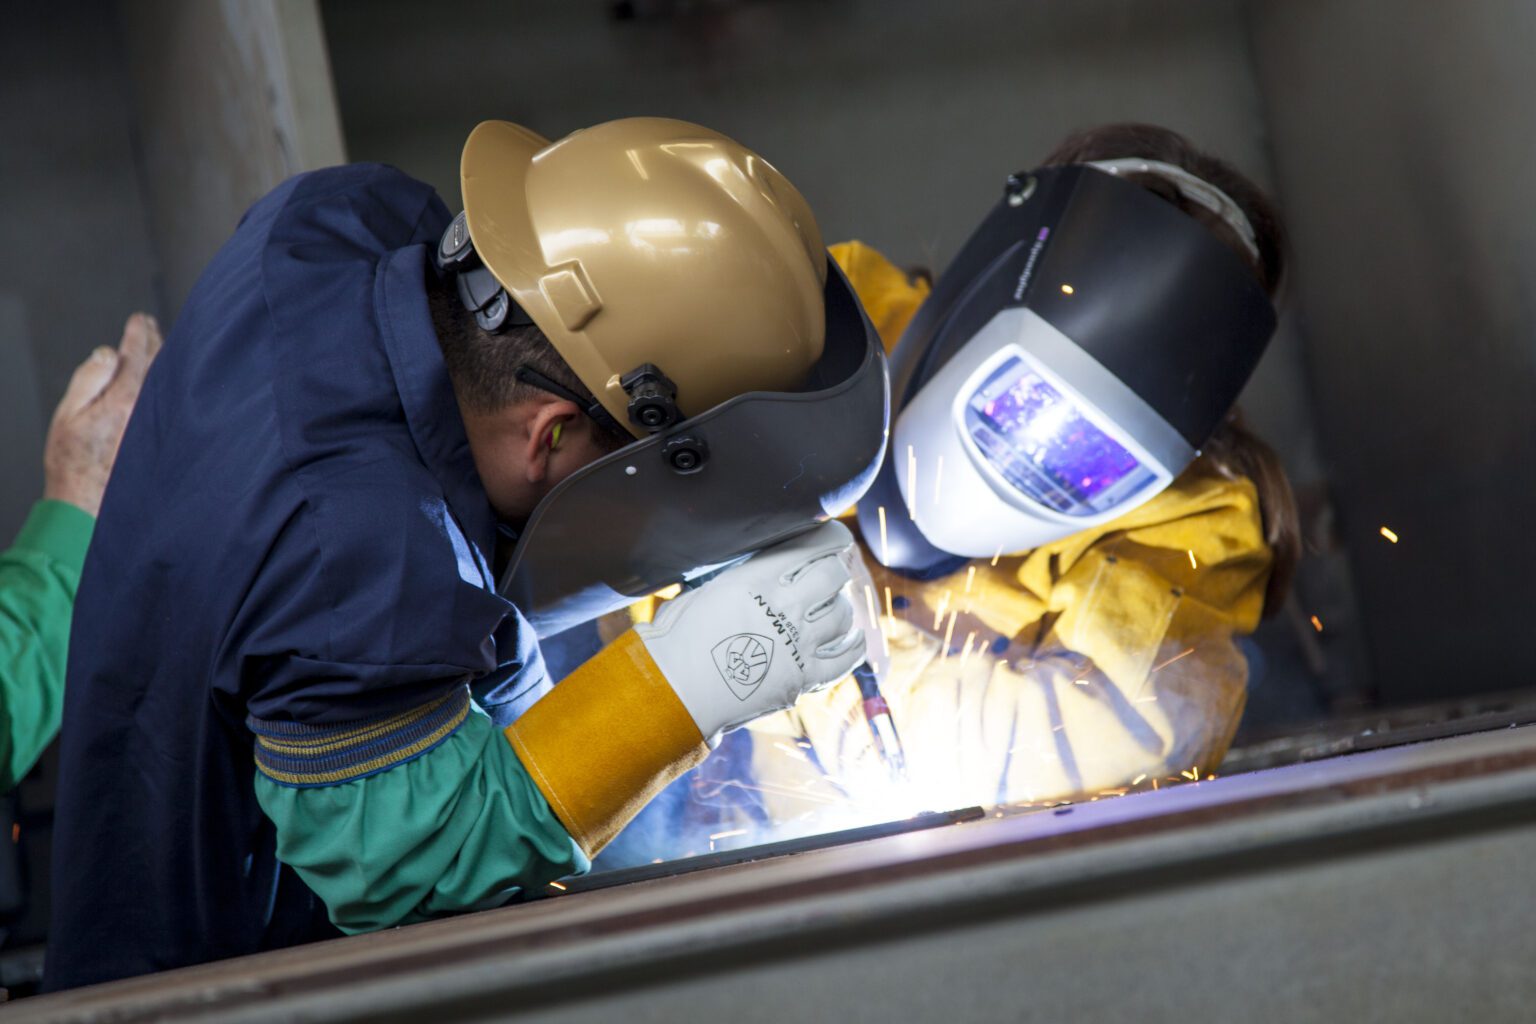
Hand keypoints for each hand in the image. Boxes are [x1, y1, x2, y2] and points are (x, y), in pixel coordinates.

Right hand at [43, 312, 162, 517]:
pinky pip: (170, 401)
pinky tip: (165, 382)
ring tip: (160, 346)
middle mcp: (150, 410)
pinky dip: (169, 384)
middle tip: (150, 325)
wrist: (89, 504)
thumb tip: (110, 352)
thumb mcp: (69, 413)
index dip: (139, 332)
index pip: (139, 354)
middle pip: (161, 364)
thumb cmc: (73, 462)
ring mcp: (160, 424)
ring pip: (168, 382)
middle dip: (156, 340)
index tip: (139, 319)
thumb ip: (90, 378)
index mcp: (126, 399)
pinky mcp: (163, 438)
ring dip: (165, 361)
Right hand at [635, 521, 865, 743]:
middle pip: (834, 576)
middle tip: (828, 571)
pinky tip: (853, 637)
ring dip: (839, 605)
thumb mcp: (705, 590)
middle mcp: (786, 607)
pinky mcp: (804, 678)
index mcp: (758, 578)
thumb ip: (741, 577)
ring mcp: (798, 644)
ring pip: (843, 614)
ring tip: (828, 606)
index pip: (813, 546)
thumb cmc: (678, 638)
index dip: (831, 537)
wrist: (675, 692)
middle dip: (835, 569)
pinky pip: (846, 658)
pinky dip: (854, 643)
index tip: (835, 537)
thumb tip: (759, 568)